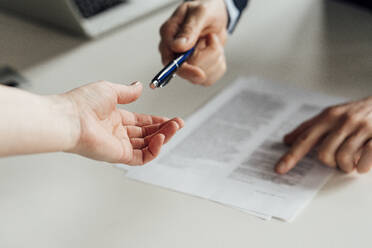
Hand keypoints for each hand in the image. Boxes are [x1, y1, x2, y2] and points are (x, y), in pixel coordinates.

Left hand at [62, 81, 183, 164]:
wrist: (70, 118)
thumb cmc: (82, 104)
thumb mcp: (110, 90)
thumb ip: (127, 92)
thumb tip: (139, 87)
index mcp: (115, 118)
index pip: (141, 122)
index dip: (156, 120)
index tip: (170, 118)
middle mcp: (118, 133)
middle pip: (147, 133)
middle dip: (164, 128)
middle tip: (178, 123)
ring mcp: (119, 145)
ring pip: (147, 145)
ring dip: (163, 137)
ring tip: (174, 128)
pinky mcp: (119, 155)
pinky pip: (142, 156)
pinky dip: (154, 149)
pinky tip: (161, 138)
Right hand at [159, 0, 227, 85]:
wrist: (217, 15)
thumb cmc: (206, 10)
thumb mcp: (201, 13)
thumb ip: (189, 29)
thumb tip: (178, 46)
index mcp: (168, 35)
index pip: (169, 61)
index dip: (185, 70)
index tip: (200, 73)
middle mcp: (173, 52)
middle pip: (188, 71)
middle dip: (208, 56)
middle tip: (211, 38)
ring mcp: (184, 63)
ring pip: (201, 77)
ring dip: (214, 58)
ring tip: (212, 41)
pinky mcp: (197, 70)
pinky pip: (210, 78)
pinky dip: (218, 65)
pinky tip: (215, 51)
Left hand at [275, 97, 371, 173]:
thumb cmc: (356, 112)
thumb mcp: (331, 114)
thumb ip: (309, 127)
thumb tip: (286, 140)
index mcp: (328, 116)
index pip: (305, 139)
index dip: (291, 156)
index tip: (279, 169)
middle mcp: (342, 120)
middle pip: (324, 154)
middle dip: (330, 163)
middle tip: (338, 160)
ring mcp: (361, 127)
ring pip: (343, 158)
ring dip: (346, 166)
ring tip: (351, 162)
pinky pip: (364, 160)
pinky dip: (361, 167)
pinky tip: (362, 165)